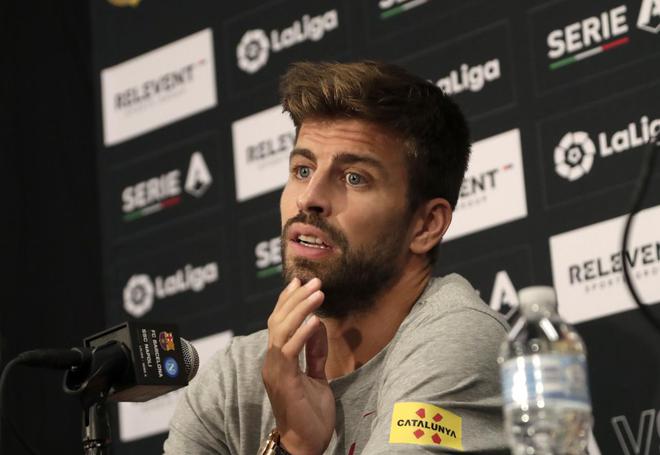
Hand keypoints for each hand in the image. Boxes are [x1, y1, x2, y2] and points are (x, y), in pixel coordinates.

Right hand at [262, 278, 335, 454]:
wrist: (305, 445)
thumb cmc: (311, 415)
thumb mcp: (317, 377)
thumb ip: (315, 352)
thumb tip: (317, 325)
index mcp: (278, 360)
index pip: (279, 323)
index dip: (287, 301)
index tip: (299, 281)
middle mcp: (272, 362)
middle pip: (278, 321)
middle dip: (296, 298)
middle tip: (314, 281)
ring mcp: (275, 371)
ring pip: (281, 331)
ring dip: (300, 309)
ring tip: (317, 293)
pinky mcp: (283, 381)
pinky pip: (289, 351)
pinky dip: (302, 333)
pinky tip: (314, 320)